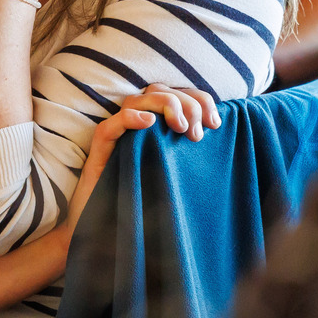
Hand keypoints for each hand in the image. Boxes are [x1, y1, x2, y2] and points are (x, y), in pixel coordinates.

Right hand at [65, 84, 219, 229]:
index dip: (199, 100)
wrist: (109, 226)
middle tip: (197, 134)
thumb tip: (217, 136)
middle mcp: (135, 124)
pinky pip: (111, 126)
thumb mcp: (176, 171)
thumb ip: (191, 151)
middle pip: (160, 91)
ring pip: (135, 100)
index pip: (177, 94)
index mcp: (157, 125)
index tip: (215, 124)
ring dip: (164, 106)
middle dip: (187, 105)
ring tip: (180, 128)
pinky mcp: (100, 150)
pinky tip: (148, 122)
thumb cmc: (146, 199)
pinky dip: (130, 118)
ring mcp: (117, 135)